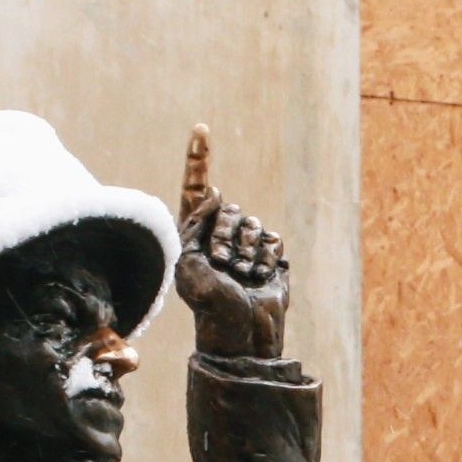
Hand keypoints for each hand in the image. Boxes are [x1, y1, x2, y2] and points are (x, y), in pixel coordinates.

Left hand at [174, 124, 288, 358]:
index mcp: (193, 234)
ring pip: (254, 225)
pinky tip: (258, 278)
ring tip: (240, 276)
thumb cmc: (209, 304)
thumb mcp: (188, 264)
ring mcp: (246, 245)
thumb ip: (194, 226)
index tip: (201, 129)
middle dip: (226, 236)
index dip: (198, 159)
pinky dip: (267, 259)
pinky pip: (273, 241)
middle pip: (230, 210)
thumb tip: (215, 194)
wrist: (242, 331)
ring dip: (247, 252)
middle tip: (221, 264)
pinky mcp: (270, 256)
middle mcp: (219, 234)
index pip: (196, 190)